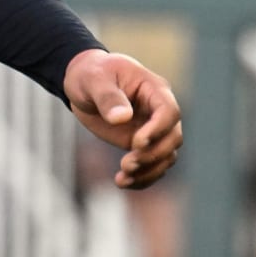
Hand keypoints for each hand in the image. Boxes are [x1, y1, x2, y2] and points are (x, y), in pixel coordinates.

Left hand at [62, 49, 182, 189]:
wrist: (82, 84)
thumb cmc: (90, 74)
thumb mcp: (93, 79)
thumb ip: (107, 97)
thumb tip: (121, 118)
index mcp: (153, 89)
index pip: (169, 112)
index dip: (158, 129)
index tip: (136, 143)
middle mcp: (158, 111)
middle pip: (173, 138)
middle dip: (153, 155)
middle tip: (127, 163)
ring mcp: (152, 130)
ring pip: (166, 156)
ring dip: (149, 171)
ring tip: (122, 178)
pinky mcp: (142, 145)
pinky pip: (152, 165)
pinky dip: (142, 178)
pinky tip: (123, 182)